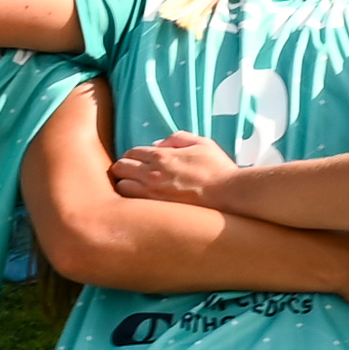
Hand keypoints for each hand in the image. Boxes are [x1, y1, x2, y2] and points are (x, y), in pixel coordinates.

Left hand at [110, 130, 247, 205]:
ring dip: (125, 185)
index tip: (139, 162)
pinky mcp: (156, 211)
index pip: (131, 153)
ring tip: (135, 189)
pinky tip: (141, 203)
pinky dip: (132, 202)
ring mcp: (152, 195)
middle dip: (124, 169)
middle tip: (133, 174)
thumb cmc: (218, 169)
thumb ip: (178, 138)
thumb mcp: (201, 143)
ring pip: (121, 188)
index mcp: (161, 156)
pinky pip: (132, 205)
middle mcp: (151, 175)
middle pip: (119, 168)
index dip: (133, 156)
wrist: (229, 194)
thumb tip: (159, 143)